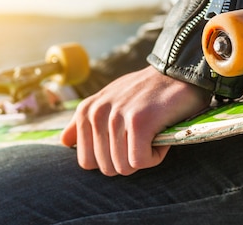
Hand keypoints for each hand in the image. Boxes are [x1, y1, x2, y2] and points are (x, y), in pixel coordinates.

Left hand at [60, 66, 210, 175]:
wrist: (178, 74)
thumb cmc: (146, 92)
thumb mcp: (109, 100)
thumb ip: (84, 121)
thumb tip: (64, 141)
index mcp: (86, 110)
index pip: (86, 161)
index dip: (111, 157)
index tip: (127, 139)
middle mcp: (96, 113)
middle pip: (106, 168)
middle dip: (128, 160)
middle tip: (143, 136)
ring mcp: (116, 117)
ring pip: (124, 167)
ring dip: (145, 156)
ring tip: (152, 132)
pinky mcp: (138, 122)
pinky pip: (140, 161)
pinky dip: (155, 156)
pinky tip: (160, 136)